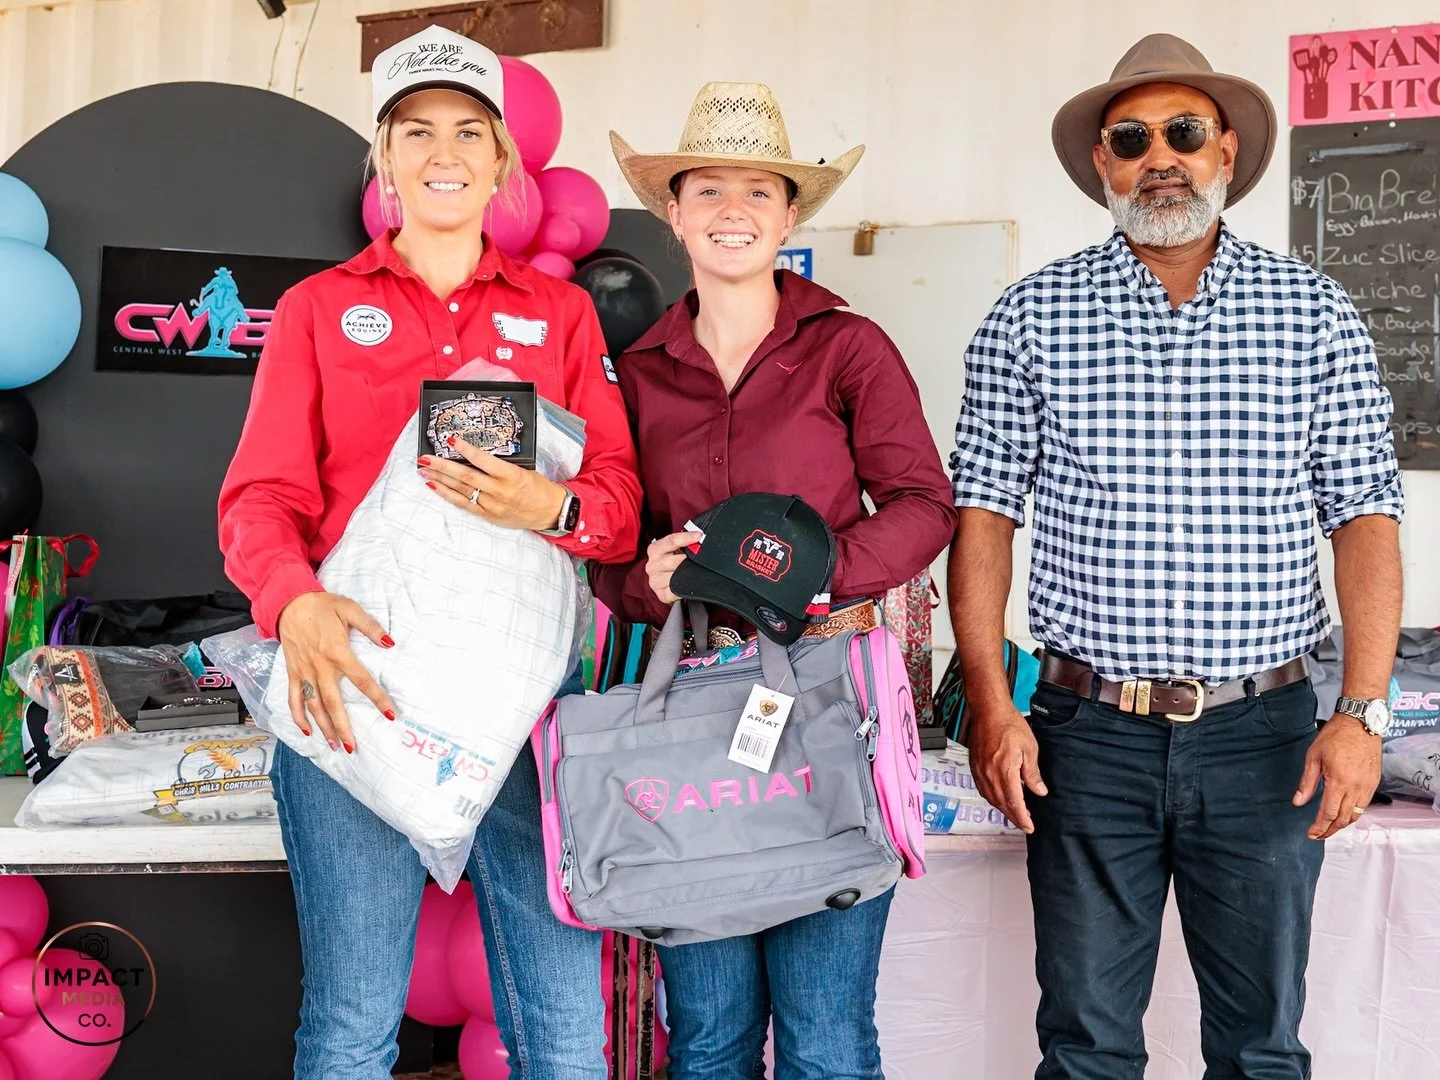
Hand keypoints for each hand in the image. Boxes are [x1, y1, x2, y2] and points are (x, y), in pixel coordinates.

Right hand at [276, 591, 397, 753]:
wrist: (289, 602)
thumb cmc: (322, 606)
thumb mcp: (350, 609)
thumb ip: (371, 626)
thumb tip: (390, 642)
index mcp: (338, 653)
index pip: (362, 681)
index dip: (377, 698)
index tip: (389, 714)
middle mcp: (320, 667)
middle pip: (333, 703)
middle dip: (343, 727)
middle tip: (352, 747)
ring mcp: (304, 672)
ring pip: (313, 706)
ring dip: (324, 727)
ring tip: (334, 746)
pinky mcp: (292, 673)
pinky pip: (294, 699)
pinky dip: (298, 717)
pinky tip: (307, 732)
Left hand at [418, 439, 566, 530]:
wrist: (550, 512)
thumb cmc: (539, 488)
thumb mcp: (523, 470)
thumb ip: (499, 465)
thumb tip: (474, 455)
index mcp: (511, 476)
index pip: (483, 460)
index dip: (465, 449)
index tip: (450, 440)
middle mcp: (499, 491)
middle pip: (465, 476)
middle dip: (441, 466)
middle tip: (424, 457)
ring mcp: (492, 505)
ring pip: (460, 490)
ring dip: (439, 479)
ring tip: (423, 470)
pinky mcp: (488, 515)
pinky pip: (463, 504)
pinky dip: (447, 494)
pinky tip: (435, 486)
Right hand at [645, 531, 702, 603]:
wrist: (668, 580)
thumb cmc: (673, 561)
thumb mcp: (675, 548)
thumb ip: (684, 542)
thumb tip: (698, 538)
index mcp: (655, 550)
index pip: (671, 541)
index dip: (686, 538)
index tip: (699, 536)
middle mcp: (652, 565)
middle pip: (675, 561)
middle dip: (688, 560)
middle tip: (698, 559)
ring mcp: (655, 581)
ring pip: (677, 576)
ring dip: (687, 574)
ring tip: (693, 572)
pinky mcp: (661, 594)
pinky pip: (677, 591)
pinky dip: (685, 588)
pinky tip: (689, 584)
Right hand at [967, 699, 1047, 833]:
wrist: (988, 711)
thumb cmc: (1008, 724)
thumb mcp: (1029, 748)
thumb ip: (1033, 773)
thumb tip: (1039, 791)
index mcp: (1005, 771)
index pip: (1014, 803)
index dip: (1022, 818)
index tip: (1030, 827)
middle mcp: (989, 774)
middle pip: (1002, 805)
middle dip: (1014, 817)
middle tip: (1025, 824)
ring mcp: (980, 771)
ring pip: (991, 799)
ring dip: (1003, 809)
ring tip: (1015, 813)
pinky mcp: (975, 767)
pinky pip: (983, 790)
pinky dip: (993, 798)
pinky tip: (1000, 798)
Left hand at [1292, 715, 1381, 838]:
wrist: (1361, 724)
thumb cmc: (1335, 736)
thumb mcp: (1313, 757)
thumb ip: (1307, 783)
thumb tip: (1298, 802)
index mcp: (1339, 781)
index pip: (1328, 813)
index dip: (1319, 827)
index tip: (1311, 834)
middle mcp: (1356, 787)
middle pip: (1343, 819)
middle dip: (1330, 830)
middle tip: (1318, 835)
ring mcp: (1367, 786)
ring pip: (1355, 815)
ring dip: (1342, 824)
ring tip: (1329, 828)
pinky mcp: (1374, 783)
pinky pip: (1364, 805)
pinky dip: (1353, 814)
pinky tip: (1343, 814)